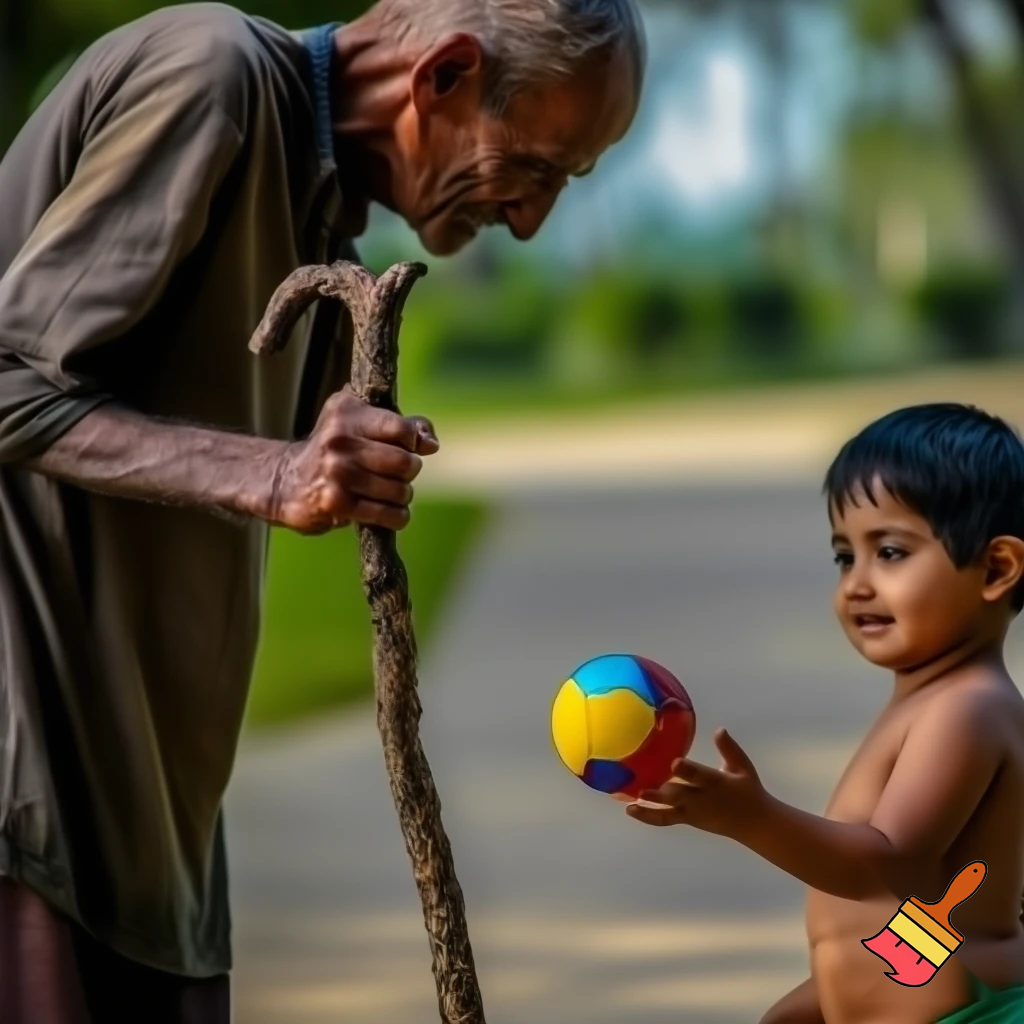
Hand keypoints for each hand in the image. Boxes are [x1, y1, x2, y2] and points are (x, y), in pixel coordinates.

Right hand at [267, 385, 438, 533]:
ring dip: (403, 495)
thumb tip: (431, 443)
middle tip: (399, 473)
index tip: (405, 448)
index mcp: (348, 414)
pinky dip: (397, 516)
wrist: (284, 479)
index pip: (401, 429)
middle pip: (404, 462)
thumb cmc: (334, 448)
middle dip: (409, 471)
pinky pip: (386, 514)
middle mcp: (340, 441)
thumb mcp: (359, 422)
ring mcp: (337, 473)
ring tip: (391, 492)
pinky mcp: (336, 503)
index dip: (413, 443)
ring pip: (399, 490)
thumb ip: (401, 425)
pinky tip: (391, 512)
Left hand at [625, 727, 767, 839]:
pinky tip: (631, 810)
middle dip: (662, 793)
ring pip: (669, 810)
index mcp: (716, 782)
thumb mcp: (742, 766)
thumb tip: (719, 729)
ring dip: (650, 806)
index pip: (700, 776)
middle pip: (680, 796)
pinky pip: (666, 819)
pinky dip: (648, 816)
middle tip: (642, 788)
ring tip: (630, 803)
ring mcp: (693, 812)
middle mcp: (702, 798)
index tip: (674, 763)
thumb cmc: (747, 790)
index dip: (687, 771)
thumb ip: (728, 748)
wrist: (754, 823)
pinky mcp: (687, 819)